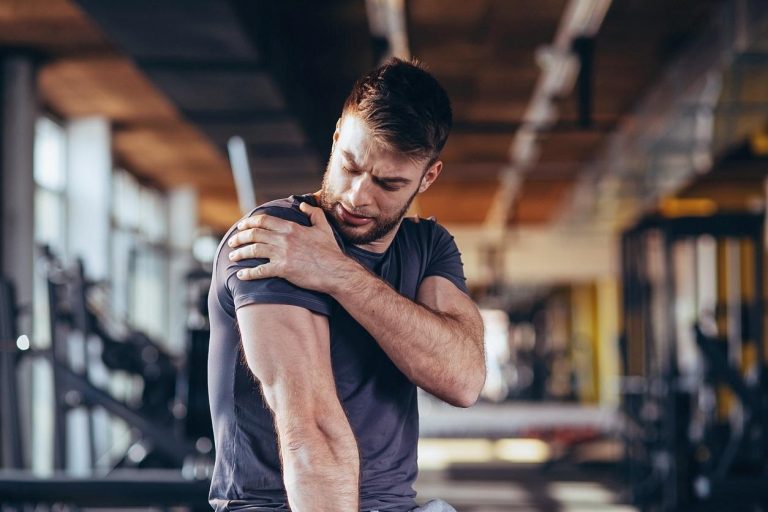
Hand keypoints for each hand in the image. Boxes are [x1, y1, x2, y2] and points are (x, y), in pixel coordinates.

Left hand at [227, 202, 353, 292]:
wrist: (336, 271)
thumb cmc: (330, 251)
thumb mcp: (323, 227)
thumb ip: (313, 213)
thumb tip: (303, 205)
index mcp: (291, 227)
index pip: (263, 220)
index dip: (249, 222)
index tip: (241, 226)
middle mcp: (284, 239)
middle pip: (254, 234)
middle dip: (239, 237)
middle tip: (232, 241)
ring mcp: (282, 254)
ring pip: (253, 250)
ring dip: (240, 253)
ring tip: (232, 256)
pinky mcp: (283, 270)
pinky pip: (260, 271)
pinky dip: (248, 273)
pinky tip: (241, 275)